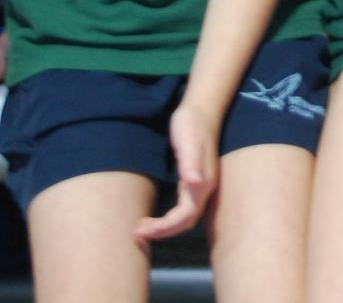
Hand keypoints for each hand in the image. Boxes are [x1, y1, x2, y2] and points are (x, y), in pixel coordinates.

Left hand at [136, 99, 218, 239]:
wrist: (202, 110)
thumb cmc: (192, 124)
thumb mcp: (189, 141)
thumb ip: (191, 163)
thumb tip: (194, 183)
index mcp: (203, 182)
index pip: (185, 216)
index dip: (164, 227)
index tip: (141, 229)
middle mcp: (204, 188)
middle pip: (186, 221)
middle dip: (163, 231)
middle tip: (137, 231)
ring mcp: (200, 185)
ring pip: (185, 217)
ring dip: (166, 227)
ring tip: (143, 227)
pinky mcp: (194, 182)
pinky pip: (184, 209)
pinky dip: (169, 218)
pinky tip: (156, 216)